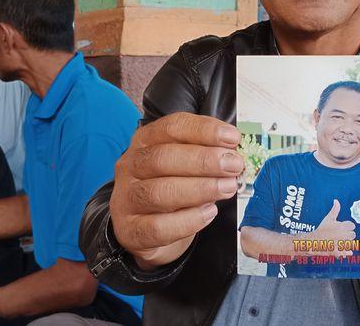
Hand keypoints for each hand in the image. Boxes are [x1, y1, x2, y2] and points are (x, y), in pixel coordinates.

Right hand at [110, 112, 243, 269]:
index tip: (232, 138)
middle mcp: (130, 167)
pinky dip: (187, 221)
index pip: (171, 128)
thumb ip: (205, 156)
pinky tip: (208, 213)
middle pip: (162, 158)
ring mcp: (126, 199)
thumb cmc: (170, 190)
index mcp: (144, 142)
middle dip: (203, 161)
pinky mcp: (131, 230)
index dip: (203, 130)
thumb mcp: (184, 166)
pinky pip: (158, 227)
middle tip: (233, 165)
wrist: (147, 231)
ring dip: (199, 189)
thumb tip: (233, 154)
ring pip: (159, 192)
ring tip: (227, 188)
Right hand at [299, 199, 355, 257]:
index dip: (347, 226)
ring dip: (347, 242)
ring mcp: (343, 244)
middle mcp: (345, 235)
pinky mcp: (341, 252)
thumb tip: (336, 200)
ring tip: (339, 241)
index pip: (352, 226)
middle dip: (348, 234)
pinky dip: (347, 252)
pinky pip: (349, 252)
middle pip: (353, 234)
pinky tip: (343, 250)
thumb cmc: (322, 229)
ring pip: (351, 243)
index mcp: (343, 226)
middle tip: (340, 234)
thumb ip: (335, 209)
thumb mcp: (328, 218)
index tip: (341, 227)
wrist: (314, 241)